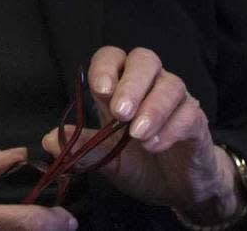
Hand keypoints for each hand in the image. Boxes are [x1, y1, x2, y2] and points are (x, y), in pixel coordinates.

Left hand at [41, 47, 239, 224]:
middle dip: (131, 83)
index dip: (105, 67)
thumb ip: (85, 149)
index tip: (99, 89)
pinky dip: (170, 128)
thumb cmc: (141, 165)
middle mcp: (150, 84)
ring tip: (138, 135)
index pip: (113, 57)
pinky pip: (188, 112)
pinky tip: (155, 145)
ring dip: (152, 107)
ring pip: (170, 84)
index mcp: (122, 87)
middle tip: (120, 113)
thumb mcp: (109, 161)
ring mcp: (176, 100)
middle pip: (144, 59)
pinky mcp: (196, 120)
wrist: (179, 188)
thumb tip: (49, 141)